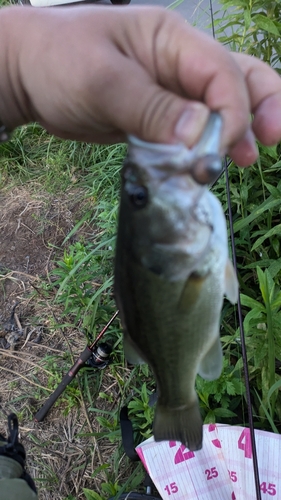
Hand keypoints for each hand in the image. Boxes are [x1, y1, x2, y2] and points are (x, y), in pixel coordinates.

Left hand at [1, 5, 280, 166]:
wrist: (29, 75)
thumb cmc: (58, 61)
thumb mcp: (101, 80)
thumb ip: (150, 106)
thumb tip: (198, 134)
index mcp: (171, 39)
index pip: (220, 71)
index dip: (231, 111)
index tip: (219, 149)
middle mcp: (178, 62)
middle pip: (237, 79)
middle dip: (259, 109)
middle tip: (272, 140)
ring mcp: (170, 89)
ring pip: (220, 106)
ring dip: (239, 131)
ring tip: (247, 161)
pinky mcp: (159, 115)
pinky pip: (193, 130)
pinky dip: (207, 146)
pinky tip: (216, 164)